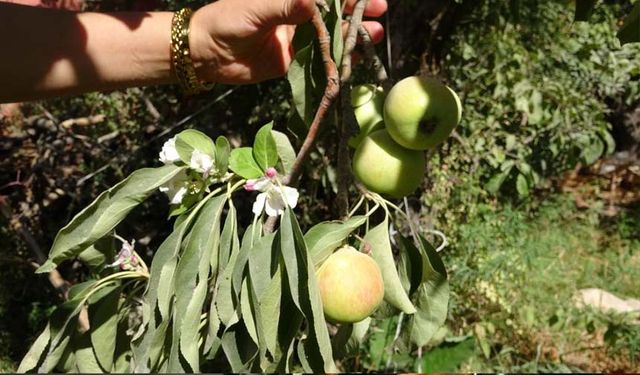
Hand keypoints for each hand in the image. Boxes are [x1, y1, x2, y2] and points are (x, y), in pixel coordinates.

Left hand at [190, 0, 387, 84]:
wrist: (207, 54)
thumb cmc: (227, 21)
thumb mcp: (257, 8)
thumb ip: (287, 6)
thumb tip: (316, 3)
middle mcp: (296, 14)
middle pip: (334, 12)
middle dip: (357, 10)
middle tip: (379, 10)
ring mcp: (297, 37)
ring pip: (332, 34)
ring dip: (353, 34)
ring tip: (375, 33)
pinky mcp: (294, 60)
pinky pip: (321, 58)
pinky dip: (338, 58)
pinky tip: (355, 56)